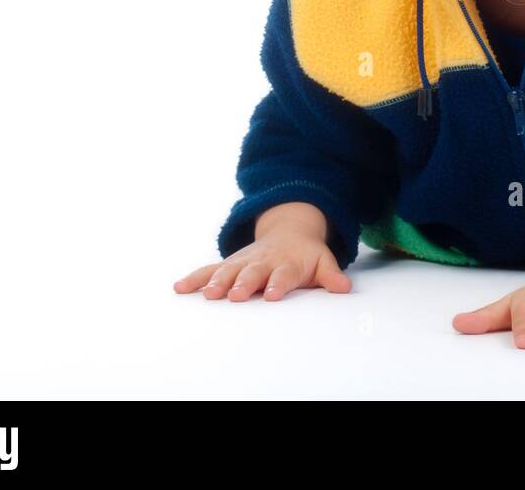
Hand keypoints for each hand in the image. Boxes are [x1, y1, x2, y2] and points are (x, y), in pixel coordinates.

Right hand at [173, 202, 346, 301]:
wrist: (289, 229)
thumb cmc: (306, 254)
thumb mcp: (323, 261)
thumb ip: (331, 276)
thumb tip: (344, 288)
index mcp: (286, 262)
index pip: (283, 275)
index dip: (278, 284)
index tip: (271, 295)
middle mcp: (262, 261)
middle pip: (252, 273)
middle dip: (244, 283)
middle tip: (237, 296)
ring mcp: (244, 261)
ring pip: (228, 270)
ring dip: (217, 281)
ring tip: (207, 294)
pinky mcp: (229, 263)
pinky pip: (209, 269)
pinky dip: (195, 278)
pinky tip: (179, 288)